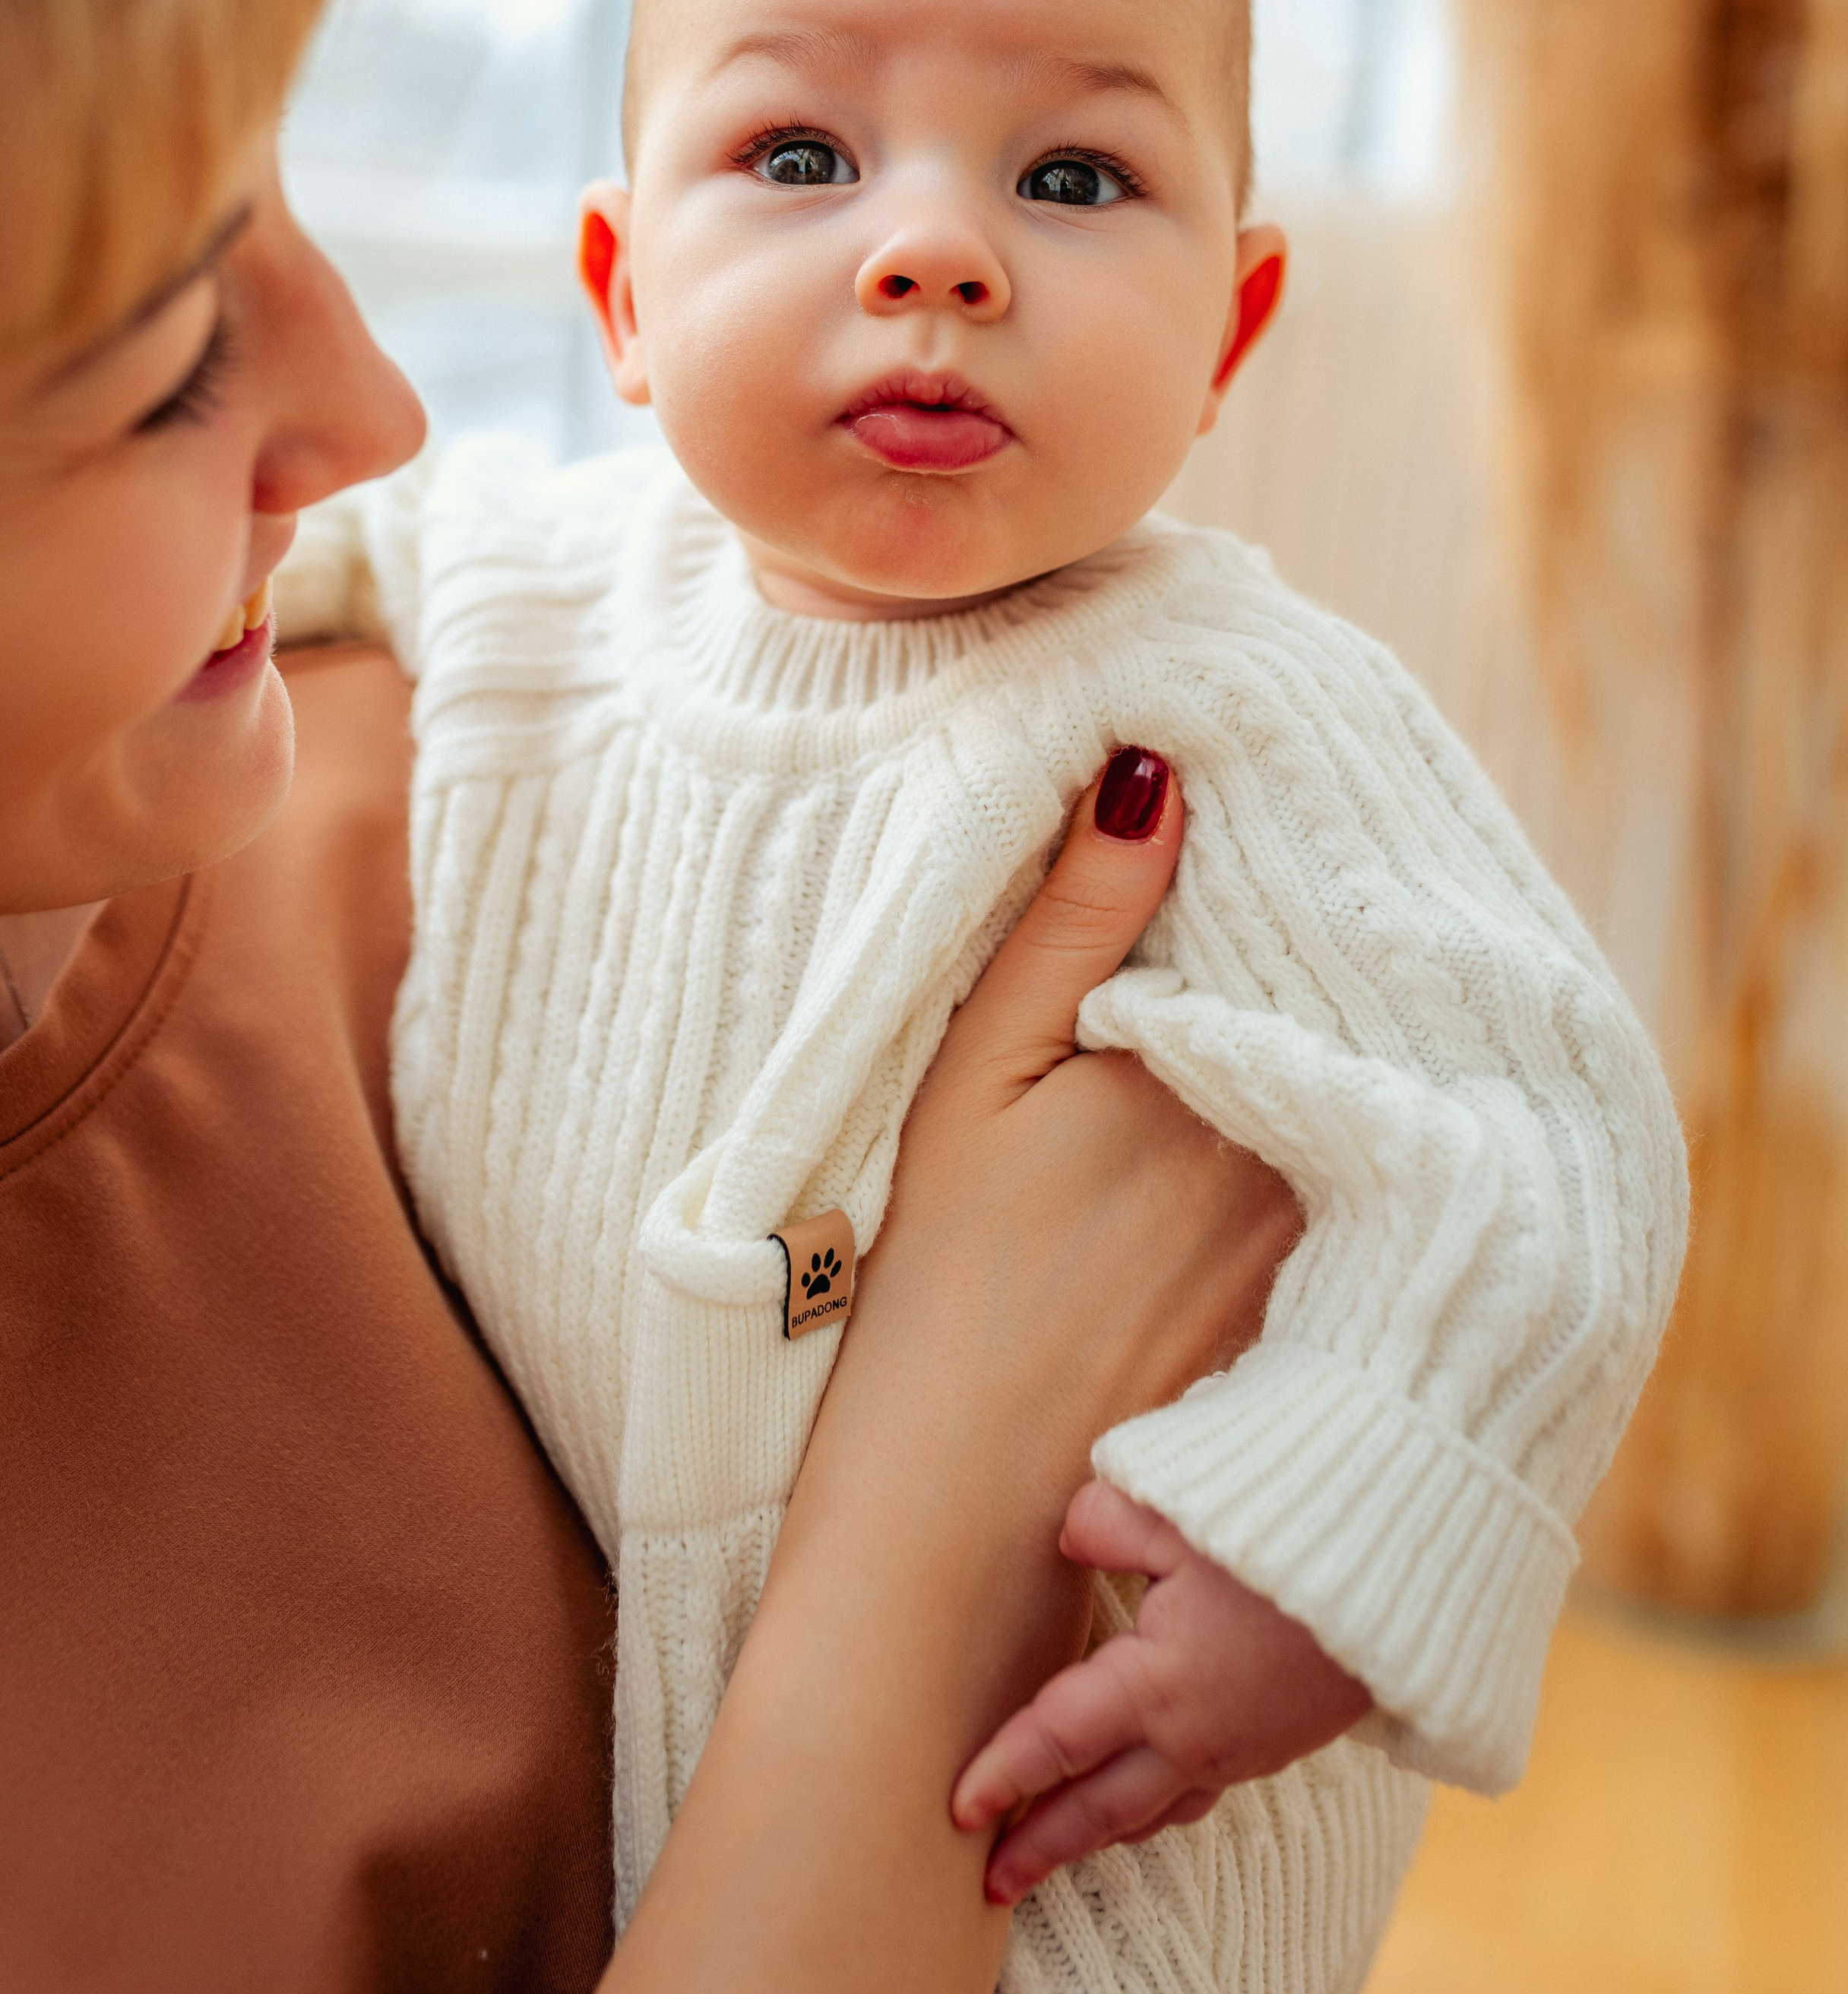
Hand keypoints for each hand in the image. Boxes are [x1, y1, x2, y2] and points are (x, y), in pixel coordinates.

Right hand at [606, 751, 1300, 1993]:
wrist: (963, 1531)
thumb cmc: (939, 1298)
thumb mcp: (974, 1081)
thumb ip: (1065, 920)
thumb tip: (1151, 771)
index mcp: (1218, 1074)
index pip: (1286, 923)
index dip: (1272, 861)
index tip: (1259, 798)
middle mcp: (1308, 1154)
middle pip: (1337, 1008)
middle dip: (1313, 940)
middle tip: (1275, 872)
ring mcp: (1333, 1245)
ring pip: (1354, 1092)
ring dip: (1332, 1036)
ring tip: (1276, 982)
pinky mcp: (1337, 1319)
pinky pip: (1363, 1185)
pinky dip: (1336, 1138)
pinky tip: (1287, 1120)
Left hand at [953, 1480, 1372, 1904]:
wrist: (1402, 1575)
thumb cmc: (1285, 1536)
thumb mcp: (1175, 1511)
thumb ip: (1102, 1523)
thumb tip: (1069, 1538)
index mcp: (1157, 1683)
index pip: (1057, 1742)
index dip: (1004, 1774)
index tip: (958, 1810)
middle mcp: (1194, 1734)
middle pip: (1099, 1807)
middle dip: (1042, 1846)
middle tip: (989, 1883)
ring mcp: (1241, 1748)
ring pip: (1153, 1810)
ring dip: (1099, 1836)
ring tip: (1059, 1851)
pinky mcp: (1278, 1743)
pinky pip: (1200, 1795)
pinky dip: (1159, 1812)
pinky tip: (1149, 1804)